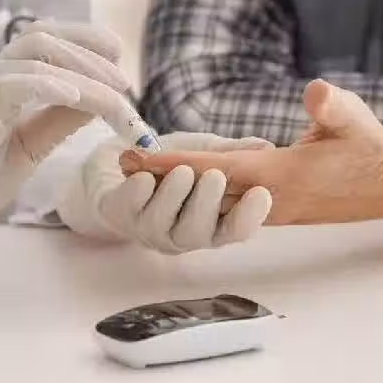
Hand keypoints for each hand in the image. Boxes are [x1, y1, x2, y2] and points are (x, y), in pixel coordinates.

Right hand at [0, 22, 132, 267]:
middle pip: (43, 38)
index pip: (47, 39)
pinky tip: (75, 97)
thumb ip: (63, 117)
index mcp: (6, 78)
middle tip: (124, 84)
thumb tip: (102, 97)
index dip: (85, 39)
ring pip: (34, 56)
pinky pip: (12, 83)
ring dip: (81, 72)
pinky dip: (47, 84)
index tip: (120, 56)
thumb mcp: (36, 142)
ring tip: (112, 96)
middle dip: (90, 56)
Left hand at [57, 132, 273, 253]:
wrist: (119, 161)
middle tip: (215, 176)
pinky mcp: (117, 215)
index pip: (235, 231)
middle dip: (208, 205)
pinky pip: (130, 210)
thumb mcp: (202, 152)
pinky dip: (138, 192)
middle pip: (201, 234)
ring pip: (165, 225)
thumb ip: (229, 153)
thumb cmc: (167, 163)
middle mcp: (180, 235)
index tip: (261, 193)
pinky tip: (144, 175)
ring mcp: (148, 230)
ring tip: (182, 171)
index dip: (249, 218)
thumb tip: (266, 147)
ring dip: (175, 197)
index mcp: (208, 223)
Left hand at [120, 80, 382, 225]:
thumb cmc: (370, 147)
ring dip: (178, 189)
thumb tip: (316, 93)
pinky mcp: (276, 207)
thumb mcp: (357, 121)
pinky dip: (201, 193)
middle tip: (121, 164)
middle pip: (203, 191)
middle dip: (162, 179)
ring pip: (212, 200)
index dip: (175, 165)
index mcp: (281, 176)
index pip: (215, 170)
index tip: (137, 158)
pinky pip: (228, 203)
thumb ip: (334, 109)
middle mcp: (268, 198)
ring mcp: (271, 207)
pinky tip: (184, 185)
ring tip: (141, 171)